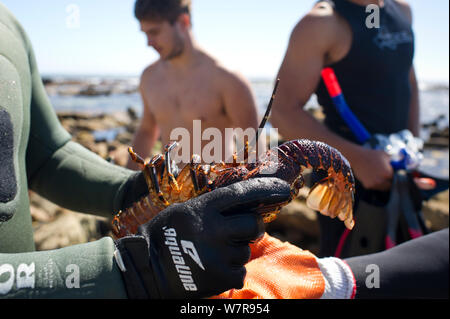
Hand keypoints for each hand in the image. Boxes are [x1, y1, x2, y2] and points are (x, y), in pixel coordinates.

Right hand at [114, 178, 291, 298]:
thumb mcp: (185, 211)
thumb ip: (213, 206)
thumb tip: (245, 202)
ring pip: (246, 250)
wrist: (146, 270)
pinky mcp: (220, 278)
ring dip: (236, 251)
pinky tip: (212, 267)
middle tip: (239, 231)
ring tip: (213, 252)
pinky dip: (230, 270)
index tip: (284, 190)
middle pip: (254, 225)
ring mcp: (218, 255)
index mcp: (204, 208)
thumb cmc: (164, 235)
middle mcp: (214, 230)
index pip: (243, 193)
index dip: (267, 189)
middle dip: (252, 228)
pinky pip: (239, 271)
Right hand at [351, 148, 393, 190]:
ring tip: (378, 175)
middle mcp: (381, 180)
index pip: (397, 178)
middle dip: (390, 181)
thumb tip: (403, 163)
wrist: (357, 158)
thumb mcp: (386, 155)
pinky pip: (375, 187)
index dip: (396, 176)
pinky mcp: (368, 186)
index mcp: (388, 173)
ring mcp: (374, 184)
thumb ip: (395, 160)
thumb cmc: (372, 155)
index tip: (394, 174)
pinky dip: (375, 183)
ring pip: (383, 187)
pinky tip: (372, 176)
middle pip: (391, 185)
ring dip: (383, 183)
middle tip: (387, 176)